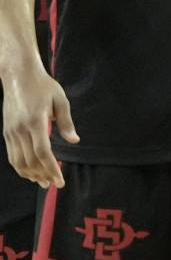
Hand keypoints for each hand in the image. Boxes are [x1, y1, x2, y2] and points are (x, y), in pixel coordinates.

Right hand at [2, 66, 77, 188]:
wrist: (18, 75)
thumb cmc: (43, 86)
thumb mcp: (60, 100)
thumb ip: (66, 122)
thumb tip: (74, 141)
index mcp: (35, 121)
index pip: (42, 152)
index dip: (51, 169)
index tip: (60, 180)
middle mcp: (20, 129)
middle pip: (30, 161)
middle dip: (42, 175)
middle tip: (53, 184)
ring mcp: (11, 131)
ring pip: (18, 161)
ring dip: (30, 174)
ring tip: (43, 182)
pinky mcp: (7, 131)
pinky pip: (12, 155)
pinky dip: (20, 166)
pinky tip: (30, 171)